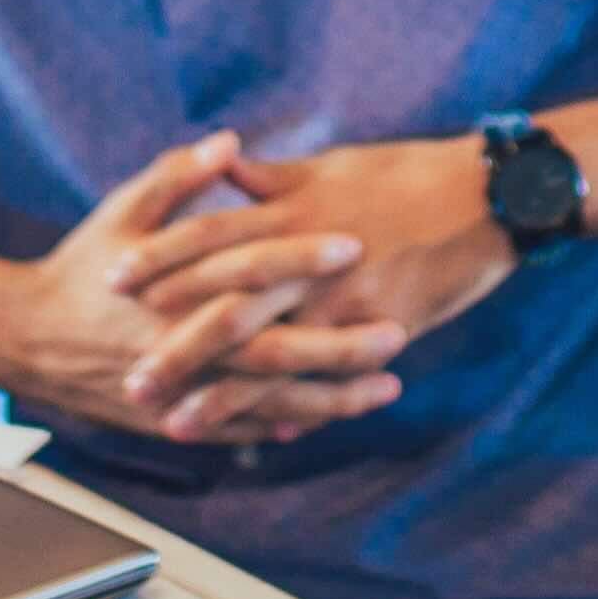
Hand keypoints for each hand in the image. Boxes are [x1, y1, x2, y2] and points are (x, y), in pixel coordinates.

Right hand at [0, 130, 408, 449]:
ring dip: (330, 396)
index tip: (356, 244)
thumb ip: (176, 176)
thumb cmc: (82, 264)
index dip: (303, 257)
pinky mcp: (173, 418)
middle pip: (273, 347)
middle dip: (338, 345)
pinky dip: (284, 423)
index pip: (249, 267)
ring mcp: (180, 387)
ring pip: (266, 399)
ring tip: (387, 388)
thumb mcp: (121, 210)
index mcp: (174, 284)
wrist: (26, 338)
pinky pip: (239, 428)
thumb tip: (230, 141)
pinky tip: (329, 415)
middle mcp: (182, 341)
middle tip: (398, 333)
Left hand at [112, 136, 520, 426]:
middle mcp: (308, 258)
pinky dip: (295, 407)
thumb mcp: (331, 165)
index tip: (112, 279)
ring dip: (222, 396)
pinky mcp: (378, 329)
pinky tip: (265, 435)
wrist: (484, 197)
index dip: (157, 257)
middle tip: (130, 380)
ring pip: (270, 356)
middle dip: (174, 348)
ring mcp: (343, 299)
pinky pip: (327, 377)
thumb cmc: (405, 173)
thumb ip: (271, 176)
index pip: (206, 234)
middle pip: (225, 307)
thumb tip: (224, 164)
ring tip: (178, 424)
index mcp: (290, 209)